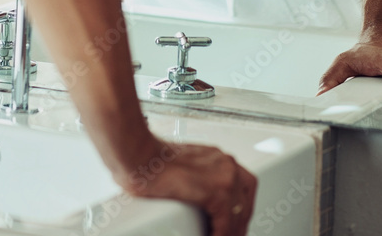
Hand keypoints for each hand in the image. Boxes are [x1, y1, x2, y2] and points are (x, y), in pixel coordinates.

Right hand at [117, 138, 256, 235]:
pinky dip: (222, 234)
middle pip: (245, 202)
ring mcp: (223, 175)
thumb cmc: (147, 161)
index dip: (240, 212)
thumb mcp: (181, 170)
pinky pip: (226, 223)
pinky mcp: (215, 190)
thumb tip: (194, 202)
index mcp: (217, 158)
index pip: (243, 188)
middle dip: (238, 223)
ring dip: (231, 231)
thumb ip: (194, 182)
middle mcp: (225, 163)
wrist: (136, 154)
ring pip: (239, 214)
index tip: (233, 225)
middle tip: (229, 234)